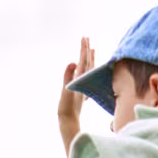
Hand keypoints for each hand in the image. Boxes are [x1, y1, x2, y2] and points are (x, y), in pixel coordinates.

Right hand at [57, 37, 93, 152]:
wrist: (68, 120)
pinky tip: (87, 67)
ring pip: (89, 68)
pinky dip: (88, 68)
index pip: (84, 60)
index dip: (84, 49)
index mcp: (81, 79)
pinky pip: (87, 76)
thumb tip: (72, 62)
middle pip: (88, 62)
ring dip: (90, 58)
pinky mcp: (82, 90)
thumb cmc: (66, 107)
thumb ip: (68, 76)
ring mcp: (84, 85)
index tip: (84, 38)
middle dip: (87, 50)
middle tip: (86, 38)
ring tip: (91, 48)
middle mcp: (84, 81)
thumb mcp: (65, 91)